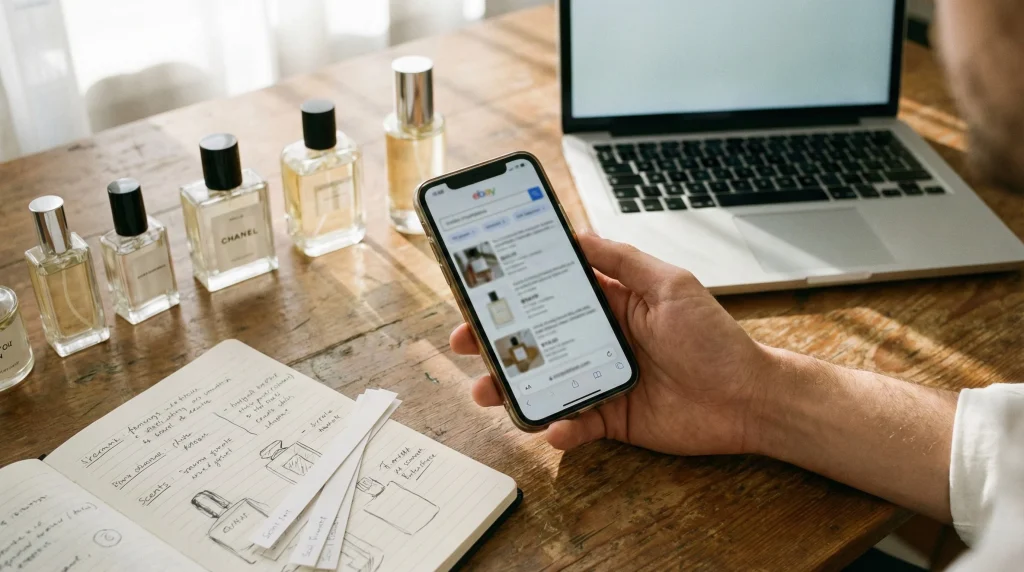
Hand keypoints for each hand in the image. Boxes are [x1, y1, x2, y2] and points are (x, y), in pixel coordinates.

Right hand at [450, 233, 775, 453]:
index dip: (513, 292)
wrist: (747, 399)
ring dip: (512, 388)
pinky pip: (574, 422)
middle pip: (535, 339)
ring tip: (489, 391)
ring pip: (543, 382)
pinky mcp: (610, 418)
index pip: (550, 293)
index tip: (479, 289)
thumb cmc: (715, 339)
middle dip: (496, 341)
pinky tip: (555, 425)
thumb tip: (578, 234)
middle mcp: (598, 340)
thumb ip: (623, 261)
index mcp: (610, 304)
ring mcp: (601, 379)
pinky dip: (559, 427)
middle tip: (466, 342)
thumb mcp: (671, 285)